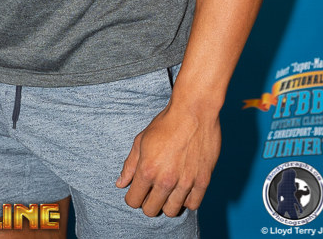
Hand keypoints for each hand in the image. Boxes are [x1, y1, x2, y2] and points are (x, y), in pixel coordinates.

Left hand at [115, 101, 220, 216]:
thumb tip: (120, 184)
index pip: (133, 201)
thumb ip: (130, 165)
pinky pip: (192, 205)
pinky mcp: (203, 181)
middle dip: (148, 202)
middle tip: (152, 190)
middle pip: (151, 210)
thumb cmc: (166, 123)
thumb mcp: (141, 140)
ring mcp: (185, 182)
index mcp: (147, 170)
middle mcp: (165, 180)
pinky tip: (182, 188)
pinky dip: (186, 200)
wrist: (193, 111)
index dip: (133, 196)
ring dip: (167, 202)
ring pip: (171, 211)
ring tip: (168, 189)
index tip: (137, 190)